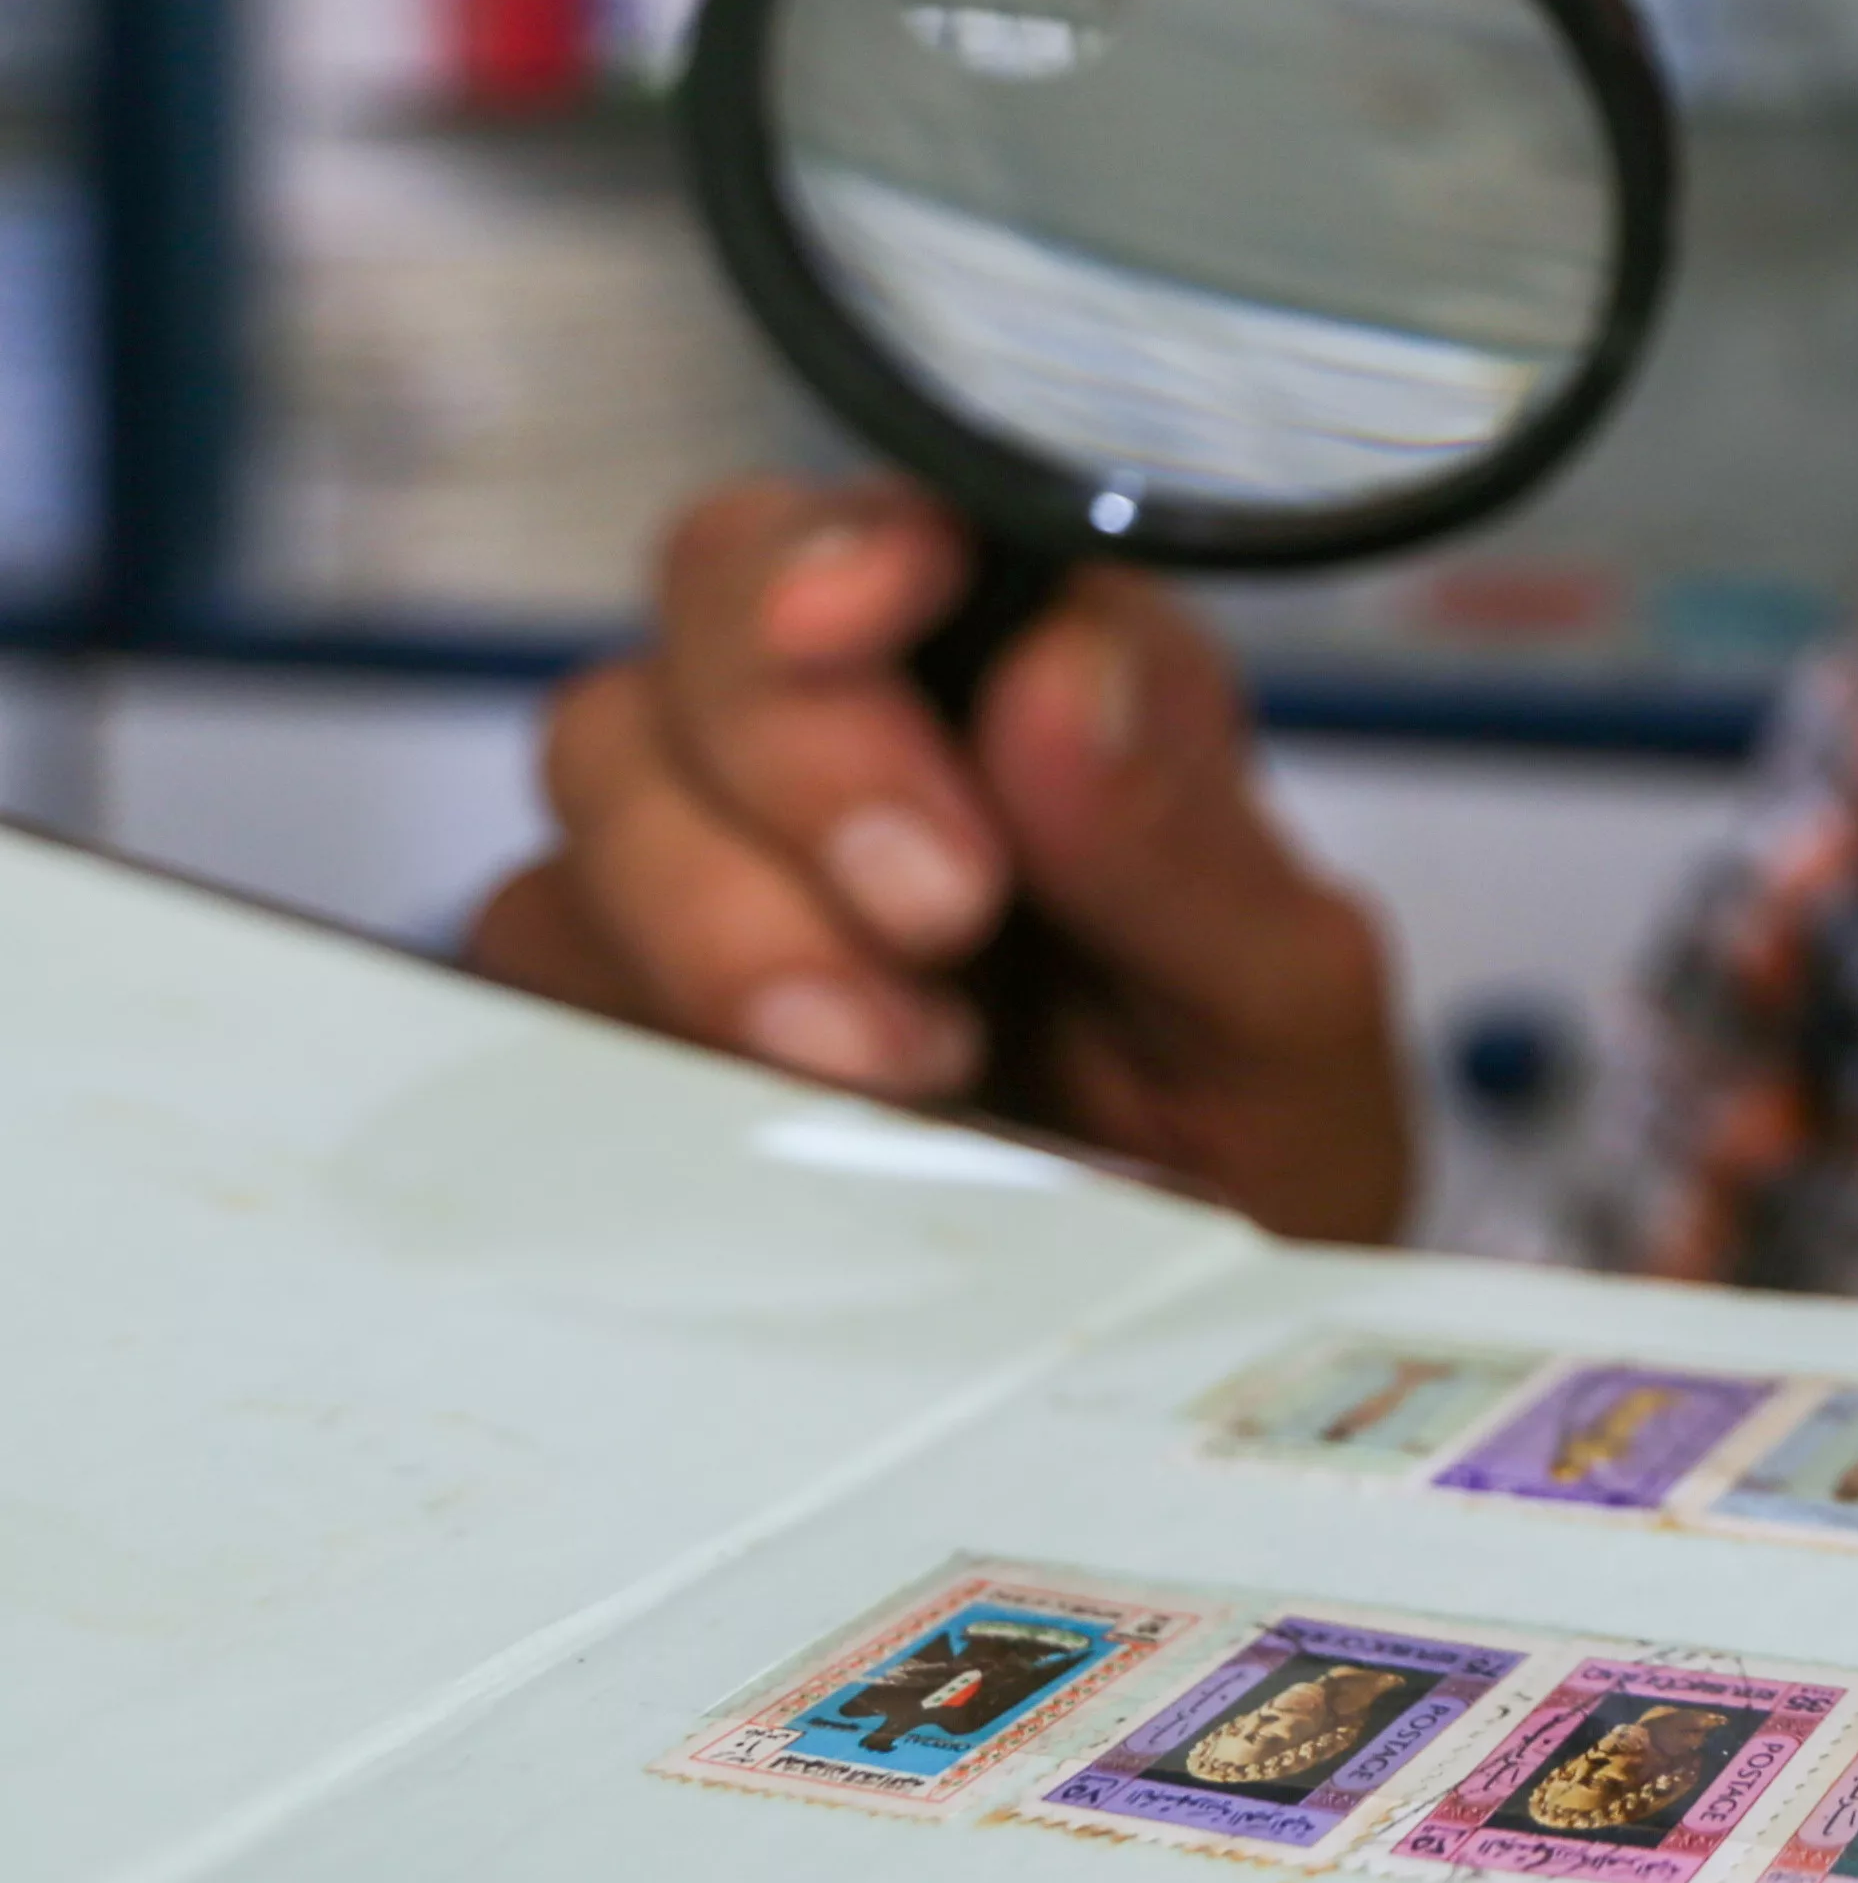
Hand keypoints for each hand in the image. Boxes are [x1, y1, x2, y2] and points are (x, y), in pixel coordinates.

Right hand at [471, 477, 1409, 1243]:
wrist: (1172, 1361)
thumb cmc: (1255, 1158)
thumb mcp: (1293, 1026)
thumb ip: (1193, 849)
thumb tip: (1067, 672)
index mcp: (1058, 685)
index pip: (902, 522)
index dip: (861, 544)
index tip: (878, 614)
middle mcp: (879, 739)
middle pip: (718, 609)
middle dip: (804, 753)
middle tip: (940, 916)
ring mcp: (729, 864)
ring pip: (607, 772)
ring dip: (732, 914)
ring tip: (903, 1062)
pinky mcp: (621, 1002)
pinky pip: (538, 956)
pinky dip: (648, 1025)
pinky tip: (785, 1115)